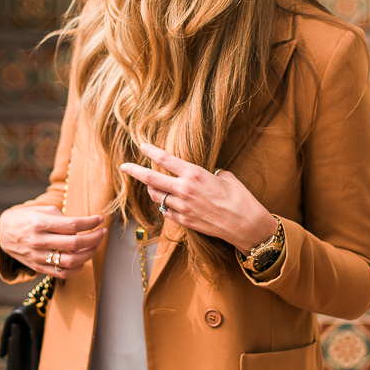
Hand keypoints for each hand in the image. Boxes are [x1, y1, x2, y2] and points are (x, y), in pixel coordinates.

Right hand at [0, 205, 105, 278]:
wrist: (3, 233)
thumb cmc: (27, 218)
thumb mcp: (42, 211)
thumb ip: (62, 218)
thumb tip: (84, 226)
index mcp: (40, 223)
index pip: (72, 225)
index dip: (90, 223)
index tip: (100, 220)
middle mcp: (38, 241)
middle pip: (75, 244)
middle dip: (94, 238)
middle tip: (102, 233)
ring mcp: (38, 257)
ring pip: (71, 261)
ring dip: (89, 254)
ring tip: (95, 245)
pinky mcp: (38, 268)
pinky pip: (62, 273)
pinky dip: (77, 268)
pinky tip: (83, 259)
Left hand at [120, 143, 276, 254]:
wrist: (245, 224)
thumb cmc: (239, 198)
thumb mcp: (224, 176)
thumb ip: (206, 174)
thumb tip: (200, 175)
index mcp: (194, 174)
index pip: (165, 159)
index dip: (151, 151)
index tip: (142, 145)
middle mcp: (184, 190)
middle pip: (151, 179)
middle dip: (134, 171)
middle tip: (124, 167)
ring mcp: (182, 207)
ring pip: (156, 196)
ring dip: (151, 189)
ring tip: (150, 185)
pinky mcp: (184, 221)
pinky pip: (166, 211)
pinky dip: (164, 204)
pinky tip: (166, 201)